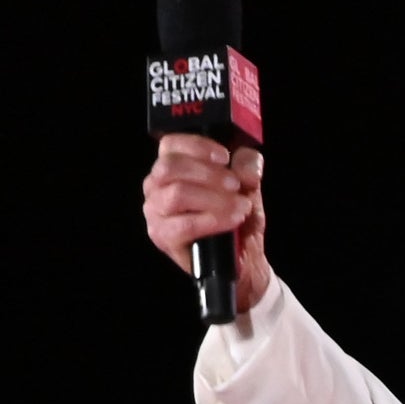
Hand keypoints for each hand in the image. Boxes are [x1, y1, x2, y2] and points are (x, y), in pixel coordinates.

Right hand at [141, 133, 271, 314]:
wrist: (243, 260)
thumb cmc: (236, 218)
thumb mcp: (249, 187)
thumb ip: (247, 168)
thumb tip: (246, 162)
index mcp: (172, 167)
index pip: (170, 144)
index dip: (197, 146)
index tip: (225, 157)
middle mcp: (157, 186)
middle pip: (170, 167)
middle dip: (208, 173)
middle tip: (235, 185)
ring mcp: (155, 212)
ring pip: (176, 194)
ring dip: (213, 198)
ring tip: (239, 207)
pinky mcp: (162, 236)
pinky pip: (183, 225)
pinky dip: (211, 220)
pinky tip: (230, 220)